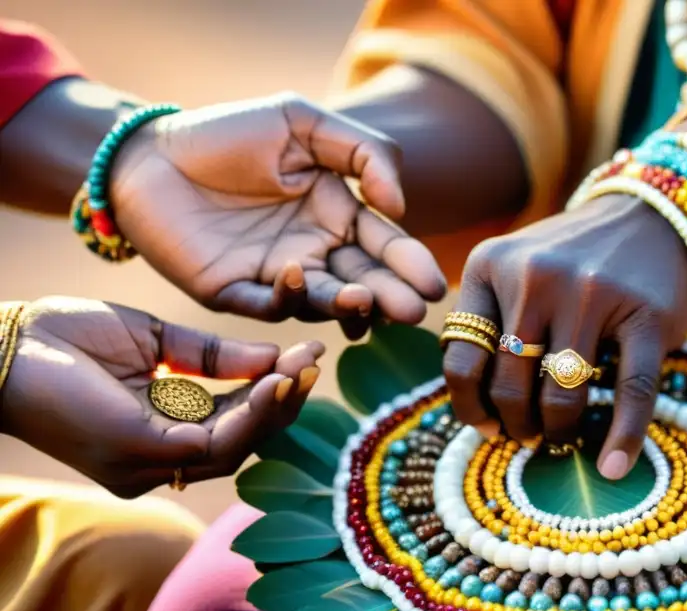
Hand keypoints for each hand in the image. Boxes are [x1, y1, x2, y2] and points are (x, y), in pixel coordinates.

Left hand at [0, 297, 323, 497]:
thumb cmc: (64, 338)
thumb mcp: (154, 342)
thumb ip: (211, 356)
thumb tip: (274, 359)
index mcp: (157, 435)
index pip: (229, 423)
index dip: (270, 394)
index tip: (305, 358)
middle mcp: (155, 463)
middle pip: (240, 442)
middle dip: (282, 403)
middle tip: (315, 364)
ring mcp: (147, 465)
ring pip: (235, 449)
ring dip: (276, 409)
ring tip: (304, 371)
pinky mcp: (139, 453)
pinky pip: (214, 442)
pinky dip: (252, 413)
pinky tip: (276, 381)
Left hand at [109, 92, 446, 335]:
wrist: (150, 152)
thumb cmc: (230, 133)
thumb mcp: (302, 122)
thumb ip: (362, 152)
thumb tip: (398, 207)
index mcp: (338, 216)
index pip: (384, 245)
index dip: (409, 265)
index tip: (432, 284)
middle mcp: (314, 253)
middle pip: (363, 280)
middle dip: (391, 296)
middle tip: (414, 309)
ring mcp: (276, 278)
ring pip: (322, 300)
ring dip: (347, 304)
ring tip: (366, 299)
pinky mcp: (234, 294)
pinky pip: (265, 305)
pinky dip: (283, 298)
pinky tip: (295, 274)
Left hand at [443, 194, 686, 478]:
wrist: (653, 218)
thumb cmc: (573, 261)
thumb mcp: (514, 269)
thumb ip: (488, 321)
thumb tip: (476, 411)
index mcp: (490, 265)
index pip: (459, 358)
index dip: (468, 406)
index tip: (485, 427)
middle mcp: (535, 276)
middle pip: (509, 385)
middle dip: (516, 426)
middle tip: (529, 438)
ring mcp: (593, 293)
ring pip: (560, 395)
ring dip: (558, 433)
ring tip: (562, 440)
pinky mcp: (646, 315)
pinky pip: (630, 391)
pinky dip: (622, 437)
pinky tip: (614, 466)